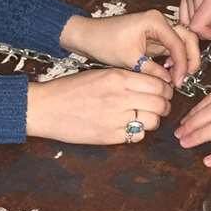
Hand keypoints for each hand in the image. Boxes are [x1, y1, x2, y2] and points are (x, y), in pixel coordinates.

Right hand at [27, 68, 175, 144]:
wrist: (45, 107)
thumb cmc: (69, 89)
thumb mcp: (99, 74)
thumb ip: (125, 79)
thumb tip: (150, 85)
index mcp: (118, 78)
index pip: (157, 84)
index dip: (165, 90)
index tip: (163, 92)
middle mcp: (120, 97)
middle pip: (160, 103)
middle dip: (164, 105)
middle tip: (160, 107)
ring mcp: (115, 118)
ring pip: (153, 121)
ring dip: (152, 119)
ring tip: (144, 117)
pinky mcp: (110, 136)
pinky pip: (138, 135)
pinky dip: (138, 132)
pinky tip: (129, 126)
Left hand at [60, 10, 200, 86]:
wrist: (88, 36)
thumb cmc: (104, 41)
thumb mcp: (129, 59)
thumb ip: (151, 70)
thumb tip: (168, 82)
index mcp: (155, 21)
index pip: (178, 43)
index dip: (182, 64)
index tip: (179, 81)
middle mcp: (159, 21)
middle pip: (187, 38)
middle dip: (190, 58)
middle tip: (186, 78)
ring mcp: (158, 29)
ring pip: (182, 43)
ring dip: (183, 60)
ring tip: (177, 78)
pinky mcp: (154, 38)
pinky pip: (171, 48)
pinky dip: (174, 60)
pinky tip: (169, 73)